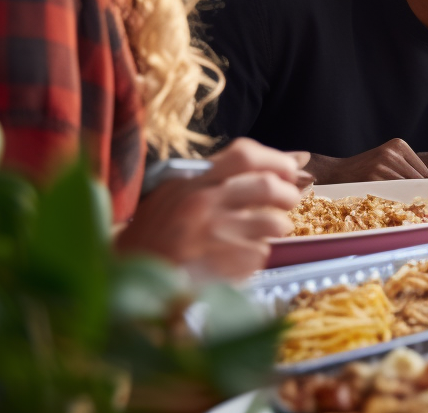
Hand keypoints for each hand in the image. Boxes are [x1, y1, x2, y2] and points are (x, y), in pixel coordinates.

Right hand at [116, 138, 303, 279]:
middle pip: (268, 186)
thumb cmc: (160, 229)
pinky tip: (236, 258)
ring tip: (260, 233)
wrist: (129, 273)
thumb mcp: (181, 190)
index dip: (278, 160)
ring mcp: (213, 235)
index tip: (290, 171)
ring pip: (273, 224)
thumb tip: (297, 158)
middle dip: (288, 195)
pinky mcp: (223, 264)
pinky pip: (260, 254)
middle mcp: (202, 202)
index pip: (246, 154)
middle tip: (287, 202)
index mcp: (191, 180)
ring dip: (276, 228)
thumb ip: (230, 173)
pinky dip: (255, 256)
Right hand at [305, 138, 427, 183]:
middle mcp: (392, 152)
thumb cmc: (368, 168)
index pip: (424, 171)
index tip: (409, 189)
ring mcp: (382, 164)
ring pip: (406, 187)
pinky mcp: (373, 176)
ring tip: (388, 194)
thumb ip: (407, 167)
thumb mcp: (388, 159)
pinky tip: (382, 195)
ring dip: (401, 195)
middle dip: (411, 190)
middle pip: (417, 180)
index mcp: (398, 144)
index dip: (418, 183)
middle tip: (400, 195)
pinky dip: (391, 198)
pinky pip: (393, 192)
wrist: (338, 172)